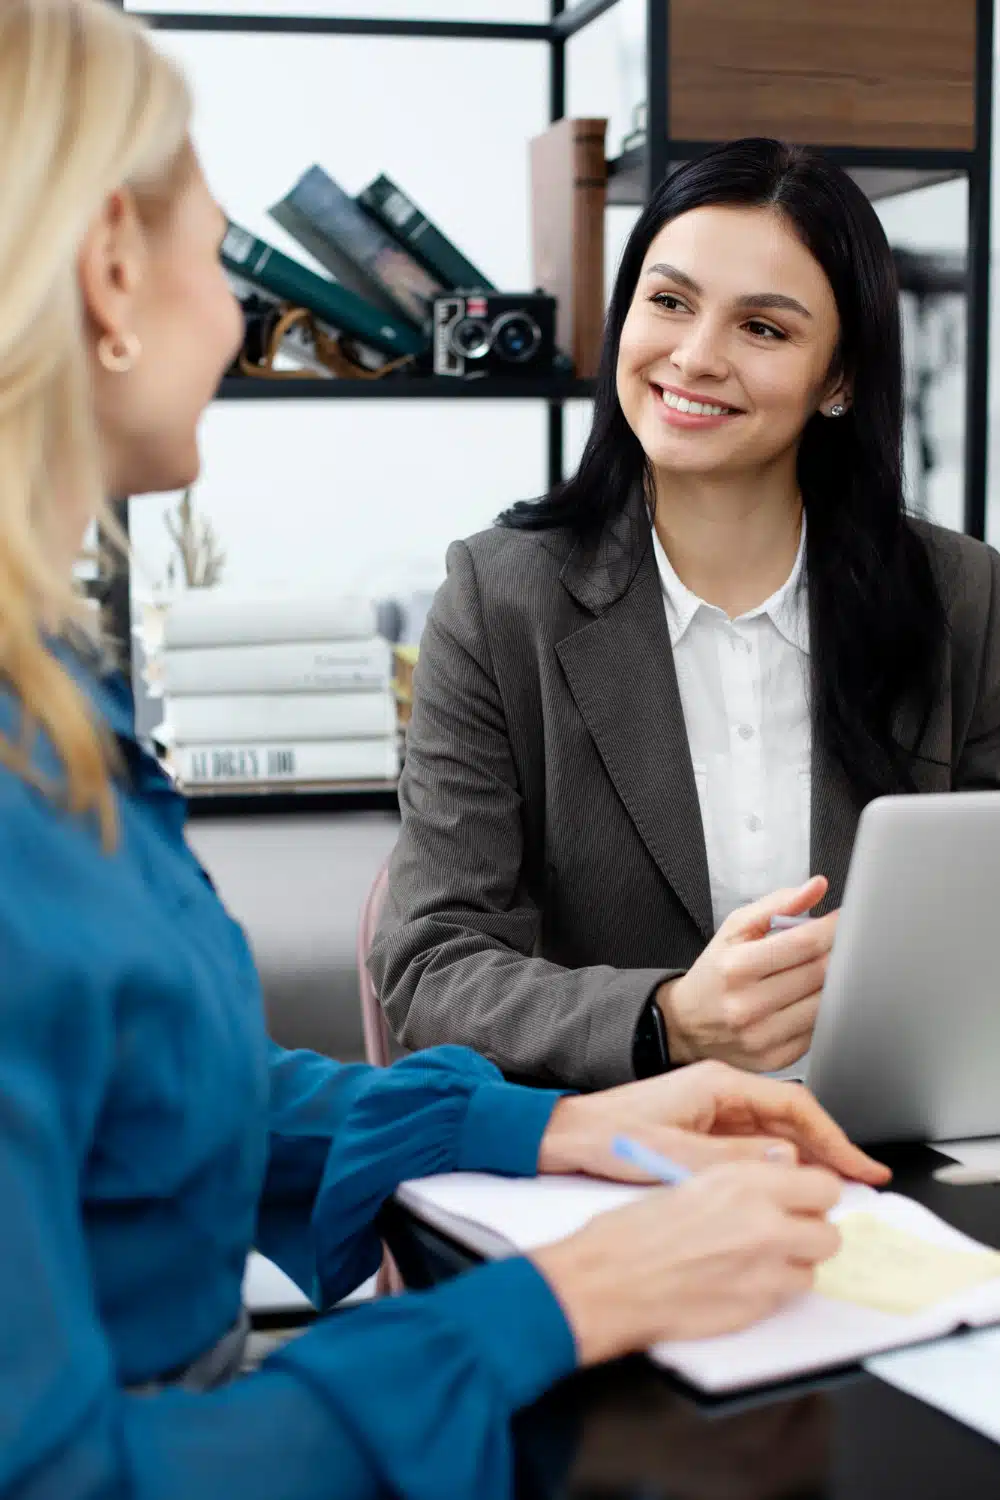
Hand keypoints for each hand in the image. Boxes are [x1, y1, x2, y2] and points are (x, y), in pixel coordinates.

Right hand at [532, 1160, 841, 1365]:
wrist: (608, 1282)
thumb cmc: (632, 1232)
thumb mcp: (689, 1179)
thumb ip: (745, 1178)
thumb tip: (779, 1174)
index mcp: (745, 1182)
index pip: (823, 1185)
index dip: (813, 1194)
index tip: (803, 1197)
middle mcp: (764, 1224)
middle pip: (829, 1232)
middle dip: (810, 1232)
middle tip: (785, 1230)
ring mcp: (764, 1271)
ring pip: (813, 1270)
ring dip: (793, 1264)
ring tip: (756, 1258)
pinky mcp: (756, 1310)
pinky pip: (786, 1298)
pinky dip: (771, 1290)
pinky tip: (738, 1281)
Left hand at [537, 1058, 888, 1184]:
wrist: (570, 1135)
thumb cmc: (612, 1136)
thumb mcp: (677, 1155)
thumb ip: (736, 1159)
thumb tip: (789, 1162)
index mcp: (718, 1083)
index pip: (794, 1104)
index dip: (832, 1136)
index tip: (859, 1164)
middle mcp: (721, 1090)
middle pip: (791, 1117)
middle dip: (829, 1148)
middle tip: (864, 1180)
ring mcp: (713, 1108)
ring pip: (776, 1131)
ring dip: (807, 1157)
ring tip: (838, 1188)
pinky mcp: (704, 1126)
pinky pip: (755, 1143)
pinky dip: (779, 1163)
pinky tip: (793, 1184)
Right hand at [658, 876, 836, 1070]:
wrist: (686, 1024)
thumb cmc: (715, 972)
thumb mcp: (734, 930)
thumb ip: (776, 904)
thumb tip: (817, 886)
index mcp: (736, 967)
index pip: (803, 943)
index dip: (832, 928)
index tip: (843, 920)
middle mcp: (747, 1005)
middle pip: (819, 973)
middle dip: (836, 953)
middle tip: (838, 944)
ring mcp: (762, 1036)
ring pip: (825, 1003)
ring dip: (833, 983)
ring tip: (823, 971)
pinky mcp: (775, 1058)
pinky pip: (818, 1031)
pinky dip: (821, 1011)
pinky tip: (810, 999)